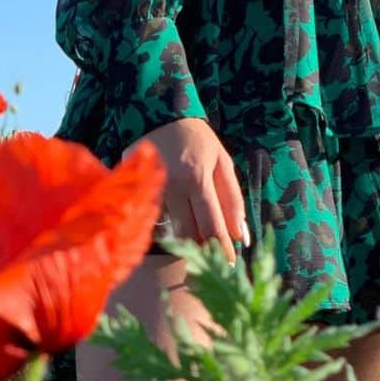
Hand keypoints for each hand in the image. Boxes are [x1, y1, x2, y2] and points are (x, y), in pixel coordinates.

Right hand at [142, 118, 248, 265]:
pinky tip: (177, 217)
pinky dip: (170, 224)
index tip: (230, 265)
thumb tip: (243, 236)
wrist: (159, 115)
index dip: (222, 248)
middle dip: (204, 249)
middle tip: (215, 258)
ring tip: (199, 238)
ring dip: (188, 238)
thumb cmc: (198, 140)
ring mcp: (151, 190)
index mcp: (197, 178)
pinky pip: (157, 219)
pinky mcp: (136, 190)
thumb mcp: (222, 162)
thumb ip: (233, 200)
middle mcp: (172, 187)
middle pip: (189, 234)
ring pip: (172, 229)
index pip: (212, 225)